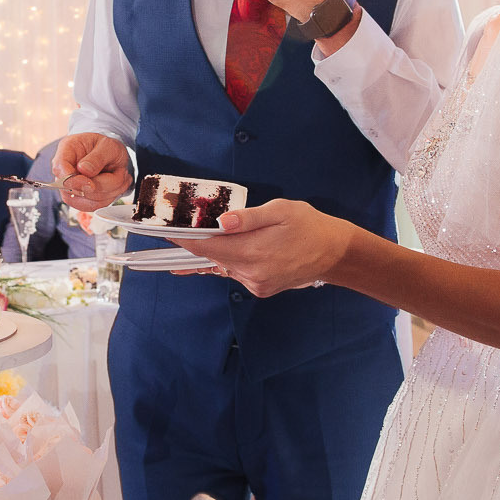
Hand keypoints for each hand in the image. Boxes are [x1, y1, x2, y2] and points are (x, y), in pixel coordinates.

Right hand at [53, 132, 131, 211]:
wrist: (112, 156)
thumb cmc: (107, 147)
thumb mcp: (108, 145)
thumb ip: (97, 157)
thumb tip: (83, 170)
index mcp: (67, 149)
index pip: (60, 168)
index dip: (73, 181)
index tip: (91, 184)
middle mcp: (64, 170)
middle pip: (74, 190)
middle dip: (102, 185)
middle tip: (120, 172)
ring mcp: (70, 187)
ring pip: (87, 201)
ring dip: (110, 191)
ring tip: (120, 176)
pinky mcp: (79, 199)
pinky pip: (94, 206)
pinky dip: (110, 197)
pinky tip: (116, 185)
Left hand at [166, 199, 352, 296]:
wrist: (335, 254)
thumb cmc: (310, 226)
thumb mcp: (281, 211)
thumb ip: (249, 218)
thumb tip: (222, 222)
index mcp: (253, 252)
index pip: (207, 247)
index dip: (183, 239)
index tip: (164, 232)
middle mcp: (250, 273)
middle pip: (212, 257)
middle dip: (195, 242)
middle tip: (178, 228)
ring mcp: (255, 284)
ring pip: (223, 265)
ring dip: (216, 250)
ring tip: (209, 234)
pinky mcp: (260, 288)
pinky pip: (236, 272)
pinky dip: (231, 259)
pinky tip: (231, 248)